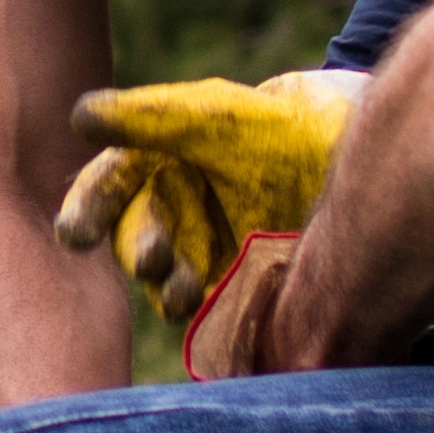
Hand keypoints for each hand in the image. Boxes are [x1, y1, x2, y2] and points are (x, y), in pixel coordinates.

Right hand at [53, 71, 357, 346]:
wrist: (356, 161)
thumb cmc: (287, 128)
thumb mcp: (222, 116)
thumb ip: (154, 117)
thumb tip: (78, 117)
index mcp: (161, 162)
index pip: (111, 184)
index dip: (90, 207)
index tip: (77, 233)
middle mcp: (176, 210)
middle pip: (136, 236)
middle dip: (136, 251)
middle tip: (150, 259)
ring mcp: (207, 252)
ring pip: (166, 278)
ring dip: (165, 287)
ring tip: (180, 292)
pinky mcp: (240, 288)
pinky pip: (208, 311)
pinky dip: (203, 316)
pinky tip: (209, 314)